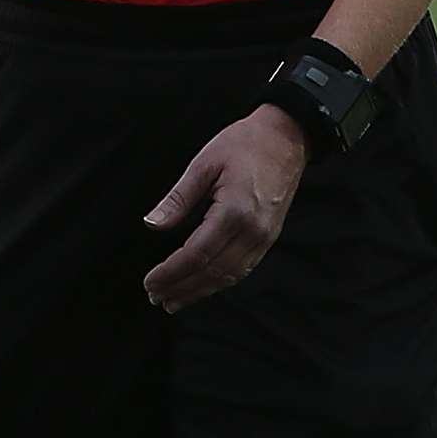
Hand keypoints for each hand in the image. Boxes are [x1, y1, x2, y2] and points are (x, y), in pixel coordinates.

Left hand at [141, 105, 308, 311]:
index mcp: (234, 211)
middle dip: (181, 287)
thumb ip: (178, 198)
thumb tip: (152, 224)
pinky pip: (243, 268)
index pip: (196, 254)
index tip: (150, 282)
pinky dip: (220, 282)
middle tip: (156, 297)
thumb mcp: (204, 163)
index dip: (171, 272)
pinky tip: (202, 286)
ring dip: (199, 291)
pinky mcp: (269, 237)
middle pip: (211, 271)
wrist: (287, 137)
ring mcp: (264, 237)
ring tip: (174, 300)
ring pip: (228, 276)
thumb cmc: (244, 143)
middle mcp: (252, 231)